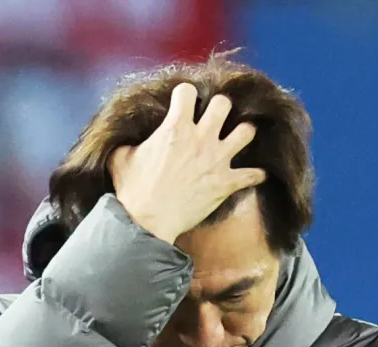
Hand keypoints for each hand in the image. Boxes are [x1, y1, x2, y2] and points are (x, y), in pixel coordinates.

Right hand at [109, 82, 265, 242]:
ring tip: (238, 139)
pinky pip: (253, 175)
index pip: (188, 91)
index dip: (185, 96)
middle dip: (220, 108)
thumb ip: (130, 141)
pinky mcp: (226, 184)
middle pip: (224, 103)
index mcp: (175, 127)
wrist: (148, 223)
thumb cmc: (133, 191)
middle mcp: (200, 138)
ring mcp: (216, 160)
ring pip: (246, 132)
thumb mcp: (121, 157)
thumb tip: (128, 137)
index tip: (184, 105)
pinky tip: (257, 174)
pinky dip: (256, 175)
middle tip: (215, 119)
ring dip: (244, 134)